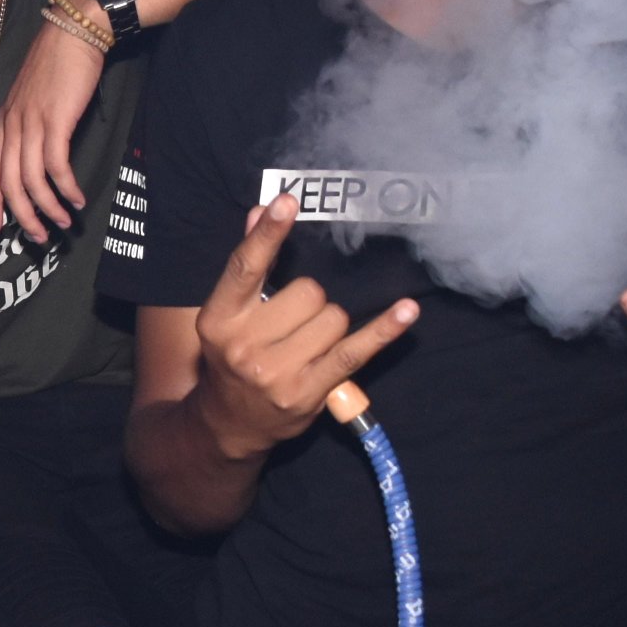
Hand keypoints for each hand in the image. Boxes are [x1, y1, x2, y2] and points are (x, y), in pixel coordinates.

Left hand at [0, 6, 107, 241]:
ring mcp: (32, 123)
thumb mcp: (35, 96)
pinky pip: (56, 166)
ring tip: (64, 223)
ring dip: (48, 207)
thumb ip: (31, 123)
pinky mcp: (56, 121)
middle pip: (8, 182)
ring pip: (31, 180)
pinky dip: (66, 188)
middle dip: (22, 215)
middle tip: (37, 237)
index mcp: (5, 121)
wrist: (74, 30)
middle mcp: (13, 125)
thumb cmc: (59, 63)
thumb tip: (39, 153)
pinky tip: (77, 199)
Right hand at [191, 194, 417, 456]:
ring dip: (330, 325)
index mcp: (219, 320)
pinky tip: (407, 310)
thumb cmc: (232, 360)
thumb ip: (246, 266)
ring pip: (333, 318)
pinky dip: (383, 330)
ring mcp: (276, 372)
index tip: (288, 202)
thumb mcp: (228, 315)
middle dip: (309, 301)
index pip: (245, 268)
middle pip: (307, 293)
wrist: (229, 424)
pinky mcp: (308, 391)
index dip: (268, 234)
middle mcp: (243, 346)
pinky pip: (356, 351)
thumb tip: (259, 211)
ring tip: (306, 345)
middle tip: (292, 325)